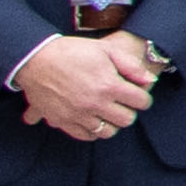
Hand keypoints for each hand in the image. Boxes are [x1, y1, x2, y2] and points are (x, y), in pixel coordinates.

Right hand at [7, 30, 153, 142]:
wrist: (35, 59)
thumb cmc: (72, 51)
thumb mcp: (106, 49)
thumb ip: (131, 66)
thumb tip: (150, 81)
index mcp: (109, 85)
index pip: (141, 102)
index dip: (143, 98)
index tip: (138, 95)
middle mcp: (95, 103)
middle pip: (127, 120)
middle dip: (129, 111)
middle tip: (123, 103)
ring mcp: (78, 115)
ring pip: (108, 132)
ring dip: (111, 123)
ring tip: (108, 112)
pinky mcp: (62, 121)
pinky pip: (86, 136)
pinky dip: (92, 131)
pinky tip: (92, 119)